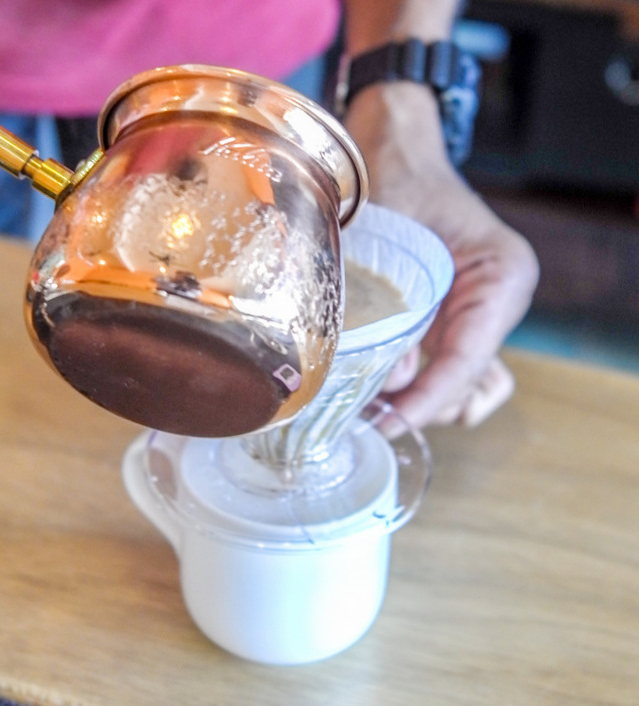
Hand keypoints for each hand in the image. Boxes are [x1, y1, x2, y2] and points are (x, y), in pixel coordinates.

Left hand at [344, 82, 539, 428]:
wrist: (391, 153)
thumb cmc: (391, 181)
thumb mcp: (384, 241)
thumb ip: (387, 310)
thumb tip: (390, 381)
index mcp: (501, 275)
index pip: (469, 358)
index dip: (429, 399)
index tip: (392, 422)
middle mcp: (496, 301)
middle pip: (466, 380)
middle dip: (419, 403)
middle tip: (364, 412)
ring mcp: (475, 314)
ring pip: (460, 383)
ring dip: (419, 400)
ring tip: (367, 404)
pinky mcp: (451, 320)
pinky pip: (447, 370)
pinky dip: (419, 388)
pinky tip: (383, 392)